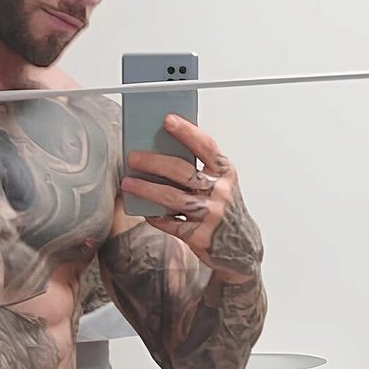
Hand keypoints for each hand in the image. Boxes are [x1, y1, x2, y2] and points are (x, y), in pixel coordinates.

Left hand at [119, 113, 262, 283]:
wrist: (241, 248)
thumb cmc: (225, 209)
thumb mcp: (221, 184)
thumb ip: (201, 169)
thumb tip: (162, 149)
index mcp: (226, 173)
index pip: (206, 147)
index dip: (187, 132)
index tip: (168, 120)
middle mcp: (220, 192)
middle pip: (182, 171)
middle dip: (153, 162)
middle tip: (133, 157)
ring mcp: (210, 215)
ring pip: (171, 197)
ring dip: (145, 189)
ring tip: (127, 183)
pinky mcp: (199, 236)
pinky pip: (169, 223)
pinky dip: (154, 217)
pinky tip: (143, 211)